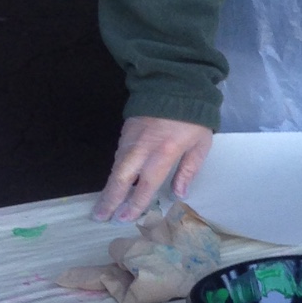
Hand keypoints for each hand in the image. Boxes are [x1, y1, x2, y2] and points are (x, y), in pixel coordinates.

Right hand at [94, 117, 212, 223]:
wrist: (174, 85)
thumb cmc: (193, 118)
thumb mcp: (200, 144)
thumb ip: (189, 170)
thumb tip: (179, 194)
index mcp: (164, 152)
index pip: (146, 183)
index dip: (136, 202)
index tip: (125, 217)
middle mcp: (142, 148)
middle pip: (121, 177)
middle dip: (110, 199)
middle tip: (101, 216)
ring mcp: (131, 139)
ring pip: (115, 167)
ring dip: (108, 187)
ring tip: (102, 205)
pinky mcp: (125, 132)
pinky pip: (117, 157)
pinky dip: (114, 172)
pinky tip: (113, 183)